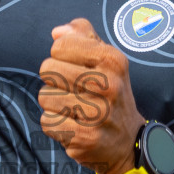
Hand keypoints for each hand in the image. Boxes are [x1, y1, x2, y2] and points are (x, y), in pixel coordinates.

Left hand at [36, 18, 144, 173]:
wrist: (128, 141)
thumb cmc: (110, 93)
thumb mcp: (106, 59)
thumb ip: (82, 36)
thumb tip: (57, 32)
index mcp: (112, 60)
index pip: (60, 46)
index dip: (60, 57)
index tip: (76, 68)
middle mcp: (108, 85)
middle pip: (48, 70)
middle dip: (54, 81)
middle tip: (73, 91)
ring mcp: (98, 113)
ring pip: (45, 96)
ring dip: (53, 104)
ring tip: (74, 109)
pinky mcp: (85, 137)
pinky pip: (47, 121)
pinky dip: (55, 125)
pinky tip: (73, 125)